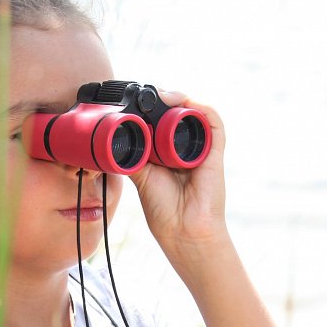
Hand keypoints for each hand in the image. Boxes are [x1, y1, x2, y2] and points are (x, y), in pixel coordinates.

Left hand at [128, 90, 230, 263]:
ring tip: (162, 96)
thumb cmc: (164, 210)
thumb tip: (112, 139)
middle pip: (178, 112)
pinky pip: (214, 122)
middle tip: (145, 94)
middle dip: (163, 99)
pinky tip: (184, 102)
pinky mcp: (214, 152)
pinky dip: (201, 107)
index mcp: (169, 152)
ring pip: (195, 112)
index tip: (133, 99)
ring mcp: (201, 148)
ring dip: (179, 99)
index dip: (151, 107)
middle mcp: (186, 147)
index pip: (163, 120)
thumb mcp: (141, 176)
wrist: (183, 231)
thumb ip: (132, 156)